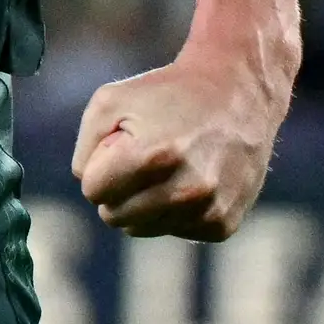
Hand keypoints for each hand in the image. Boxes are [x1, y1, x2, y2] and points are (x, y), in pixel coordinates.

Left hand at [71, 53, 284, 240]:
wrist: (238, 92)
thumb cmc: (166, 93)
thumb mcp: (110, 101)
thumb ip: (85, 148)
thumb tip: (89, 186)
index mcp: (153, 157)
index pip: (93, 190)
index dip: (101, 166)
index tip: (121, 146)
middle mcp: (185, 190)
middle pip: (114, 216)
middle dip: (118, 188)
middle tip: (143, 157)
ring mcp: (208, 210)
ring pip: (141, 228)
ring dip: (144, 202)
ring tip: (168, 167)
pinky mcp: (224, 224)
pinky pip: (174, 231)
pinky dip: (174, 210)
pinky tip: (192, 178)